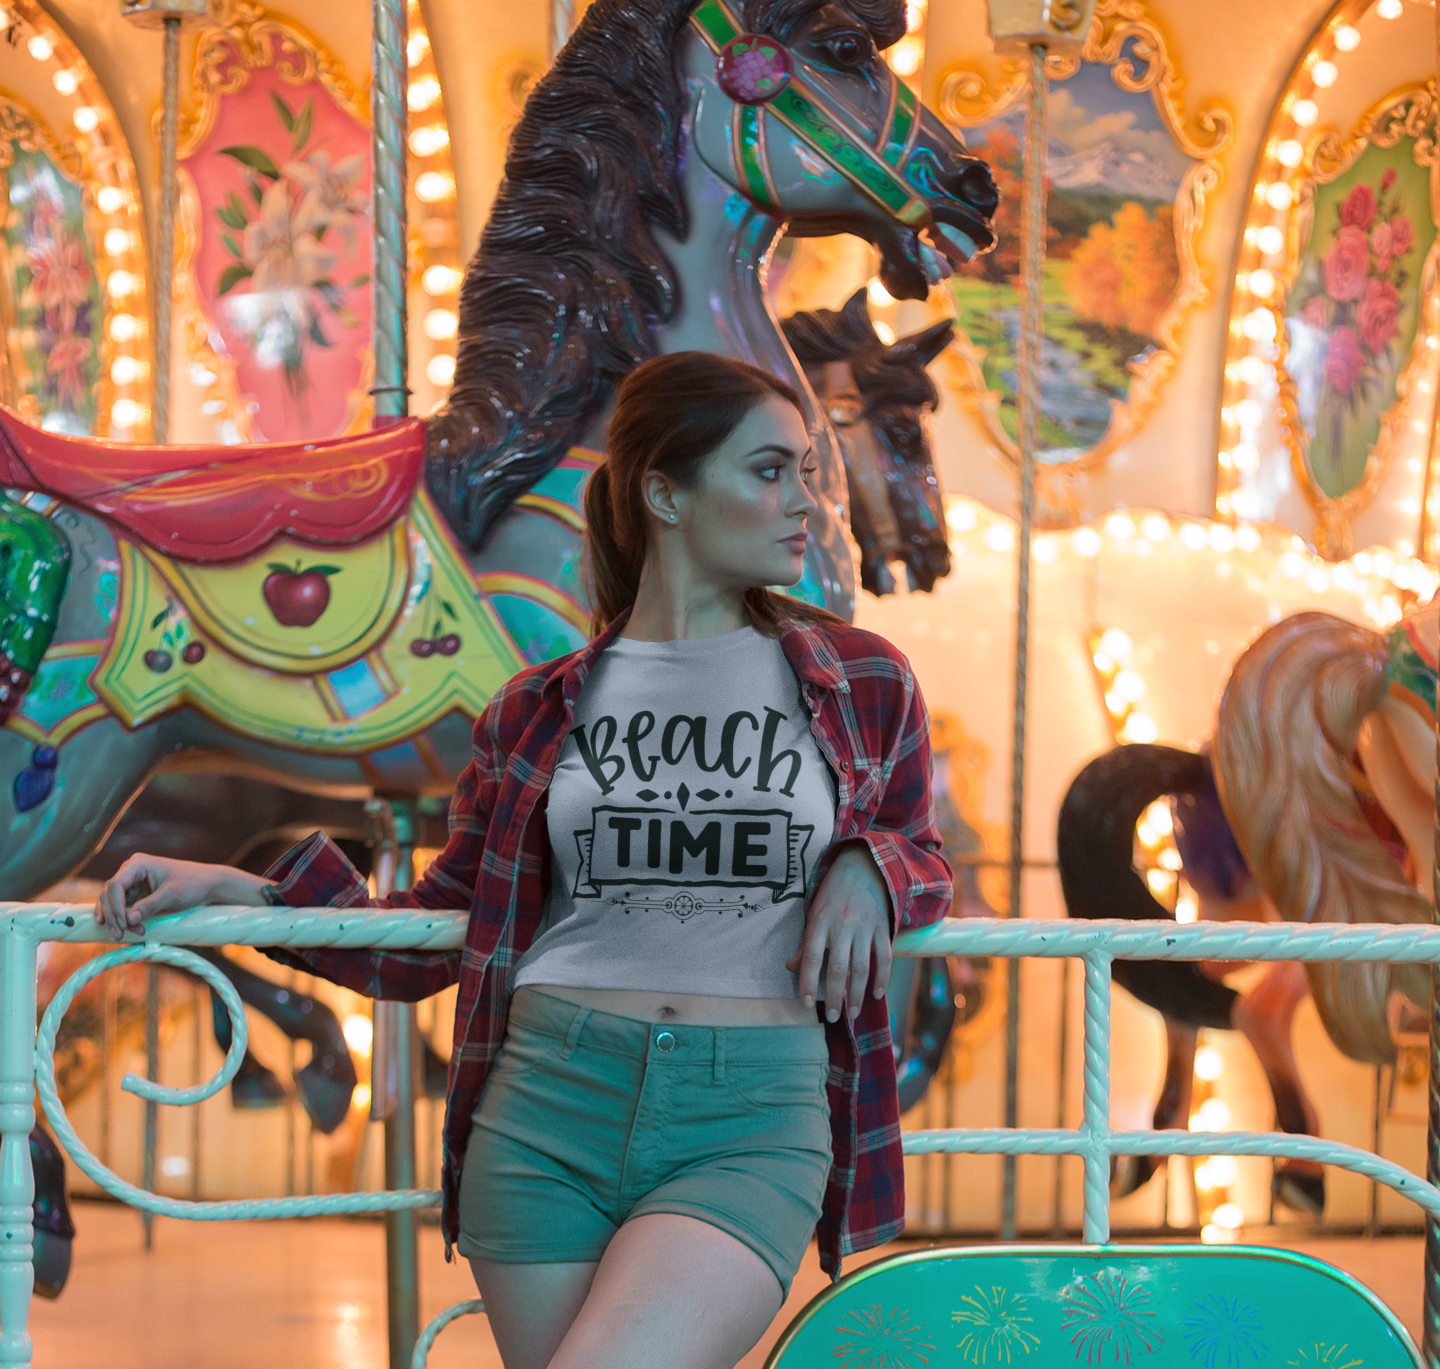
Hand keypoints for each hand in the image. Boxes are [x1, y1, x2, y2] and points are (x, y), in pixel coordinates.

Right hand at [95, 856, 269, 940]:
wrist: (208, 885)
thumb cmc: (192, 884)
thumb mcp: (171, 895)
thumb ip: (149, 906)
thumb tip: (129, 919)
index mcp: (138, 864)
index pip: (115, 885)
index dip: (115, 906)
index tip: (123, 924)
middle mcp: (131, 871)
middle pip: (109, 894)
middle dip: (114, 915)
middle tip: (120, 934)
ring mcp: (132, 883)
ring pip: (113, 903)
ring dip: (117, 919)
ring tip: (126, 934)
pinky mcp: (136, 894)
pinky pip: (122, 908)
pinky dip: (123, 919)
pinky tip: (127, 930)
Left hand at [786, 842, 892, 1021]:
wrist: (864, 865)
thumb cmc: (834, 893)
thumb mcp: (814, 912)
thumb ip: (806, 942)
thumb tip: (791, 968)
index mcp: (820, 921)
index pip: (812, 958)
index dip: (807, 982)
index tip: (806, 1003)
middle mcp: (842, 925)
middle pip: (838, 967)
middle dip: (834, 995)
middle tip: (832, 1017)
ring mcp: (864, 927)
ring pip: (861, 967)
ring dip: (857, 993)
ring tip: (852, 1013)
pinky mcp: (882, 927)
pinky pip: (884, 956)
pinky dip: (882, 977)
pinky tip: (876, 994)